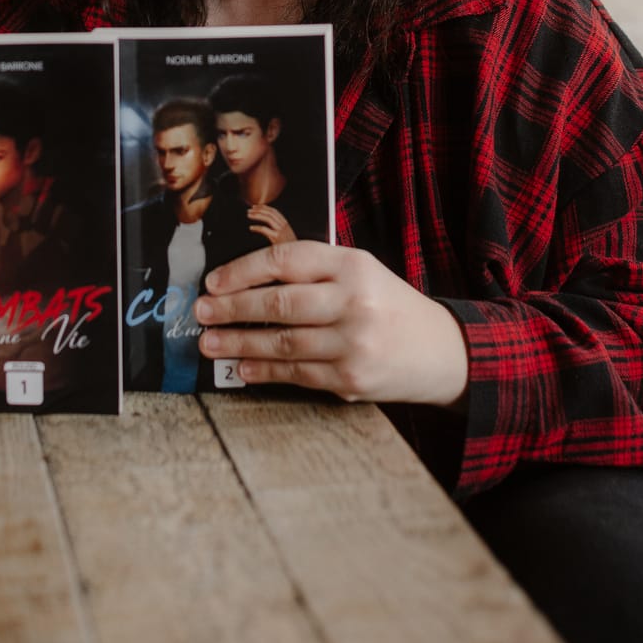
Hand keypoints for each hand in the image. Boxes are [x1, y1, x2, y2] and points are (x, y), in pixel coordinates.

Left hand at [194, 241, 468, 407]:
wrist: (441, 350)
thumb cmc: (389, 304)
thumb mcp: (360, 272)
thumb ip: (313, 271)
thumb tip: (246, 281)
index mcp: (353, 265)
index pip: (286, 261)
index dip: (243, 270)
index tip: (214, 281)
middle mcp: (354, 301)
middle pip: (279, 304)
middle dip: (232, 309)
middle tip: (201, 312)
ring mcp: (353, 344)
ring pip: (282, 343)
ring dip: (239, 344)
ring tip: (210, 343)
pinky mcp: (351, 380)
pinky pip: (296, 374)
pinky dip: (264, 371)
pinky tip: (243, 368)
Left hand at [246, 203, 295, 244]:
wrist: (295, 257)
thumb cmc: (287, 248)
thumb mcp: (284, 235)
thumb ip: (276, 229)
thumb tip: (264, 225)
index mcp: (285, 223)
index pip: (274, 211)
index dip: (264, 207)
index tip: (255, 206)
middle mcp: (284, 225)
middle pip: (270, 213)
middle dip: (258, 210)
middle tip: (249, 210)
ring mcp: (281, 231)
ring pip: (268, 219)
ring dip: (257, 215)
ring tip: (249, 215)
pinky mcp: (277, 238)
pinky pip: (265, 230)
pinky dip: (257, 227)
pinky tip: (251, 228)